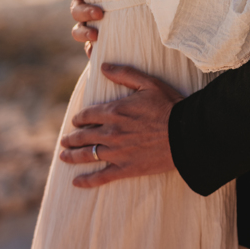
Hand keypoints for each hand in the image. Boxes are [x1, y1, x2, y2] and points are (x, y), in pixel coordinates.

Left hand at [58, 64, 182, 187]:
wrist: (186, 133)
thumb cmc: (169, 105)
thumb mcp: (148, 83)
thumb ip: (124, 74)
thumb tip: (103, 66)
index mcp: (114, 111)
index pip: (87, 115)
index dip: (79, 118)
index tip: (76, 121)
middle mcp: (111, 132)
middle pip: (83, 136)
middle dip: (71, 138)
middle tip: (65, 140)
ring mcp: (117, 152)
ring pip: (87, 155)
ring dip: (72, 156)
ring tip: (64, 156)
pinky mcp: (125, 168)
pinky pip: (101, 176)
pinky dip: (87, 180)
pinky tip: (76, 182)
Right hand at [64, 0, 100, 56]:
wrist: (140, 8)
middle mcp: (84, 6)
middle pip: (75, 10)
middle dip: (85, 12)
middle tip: (99, 13)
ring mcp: (88, 24)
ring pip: (78, 30)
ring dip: (84, 32)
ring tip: (95, 35)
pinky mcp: (96, 39)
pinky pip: (88, 47)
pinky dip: (90, 49)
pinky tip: (94, 52)